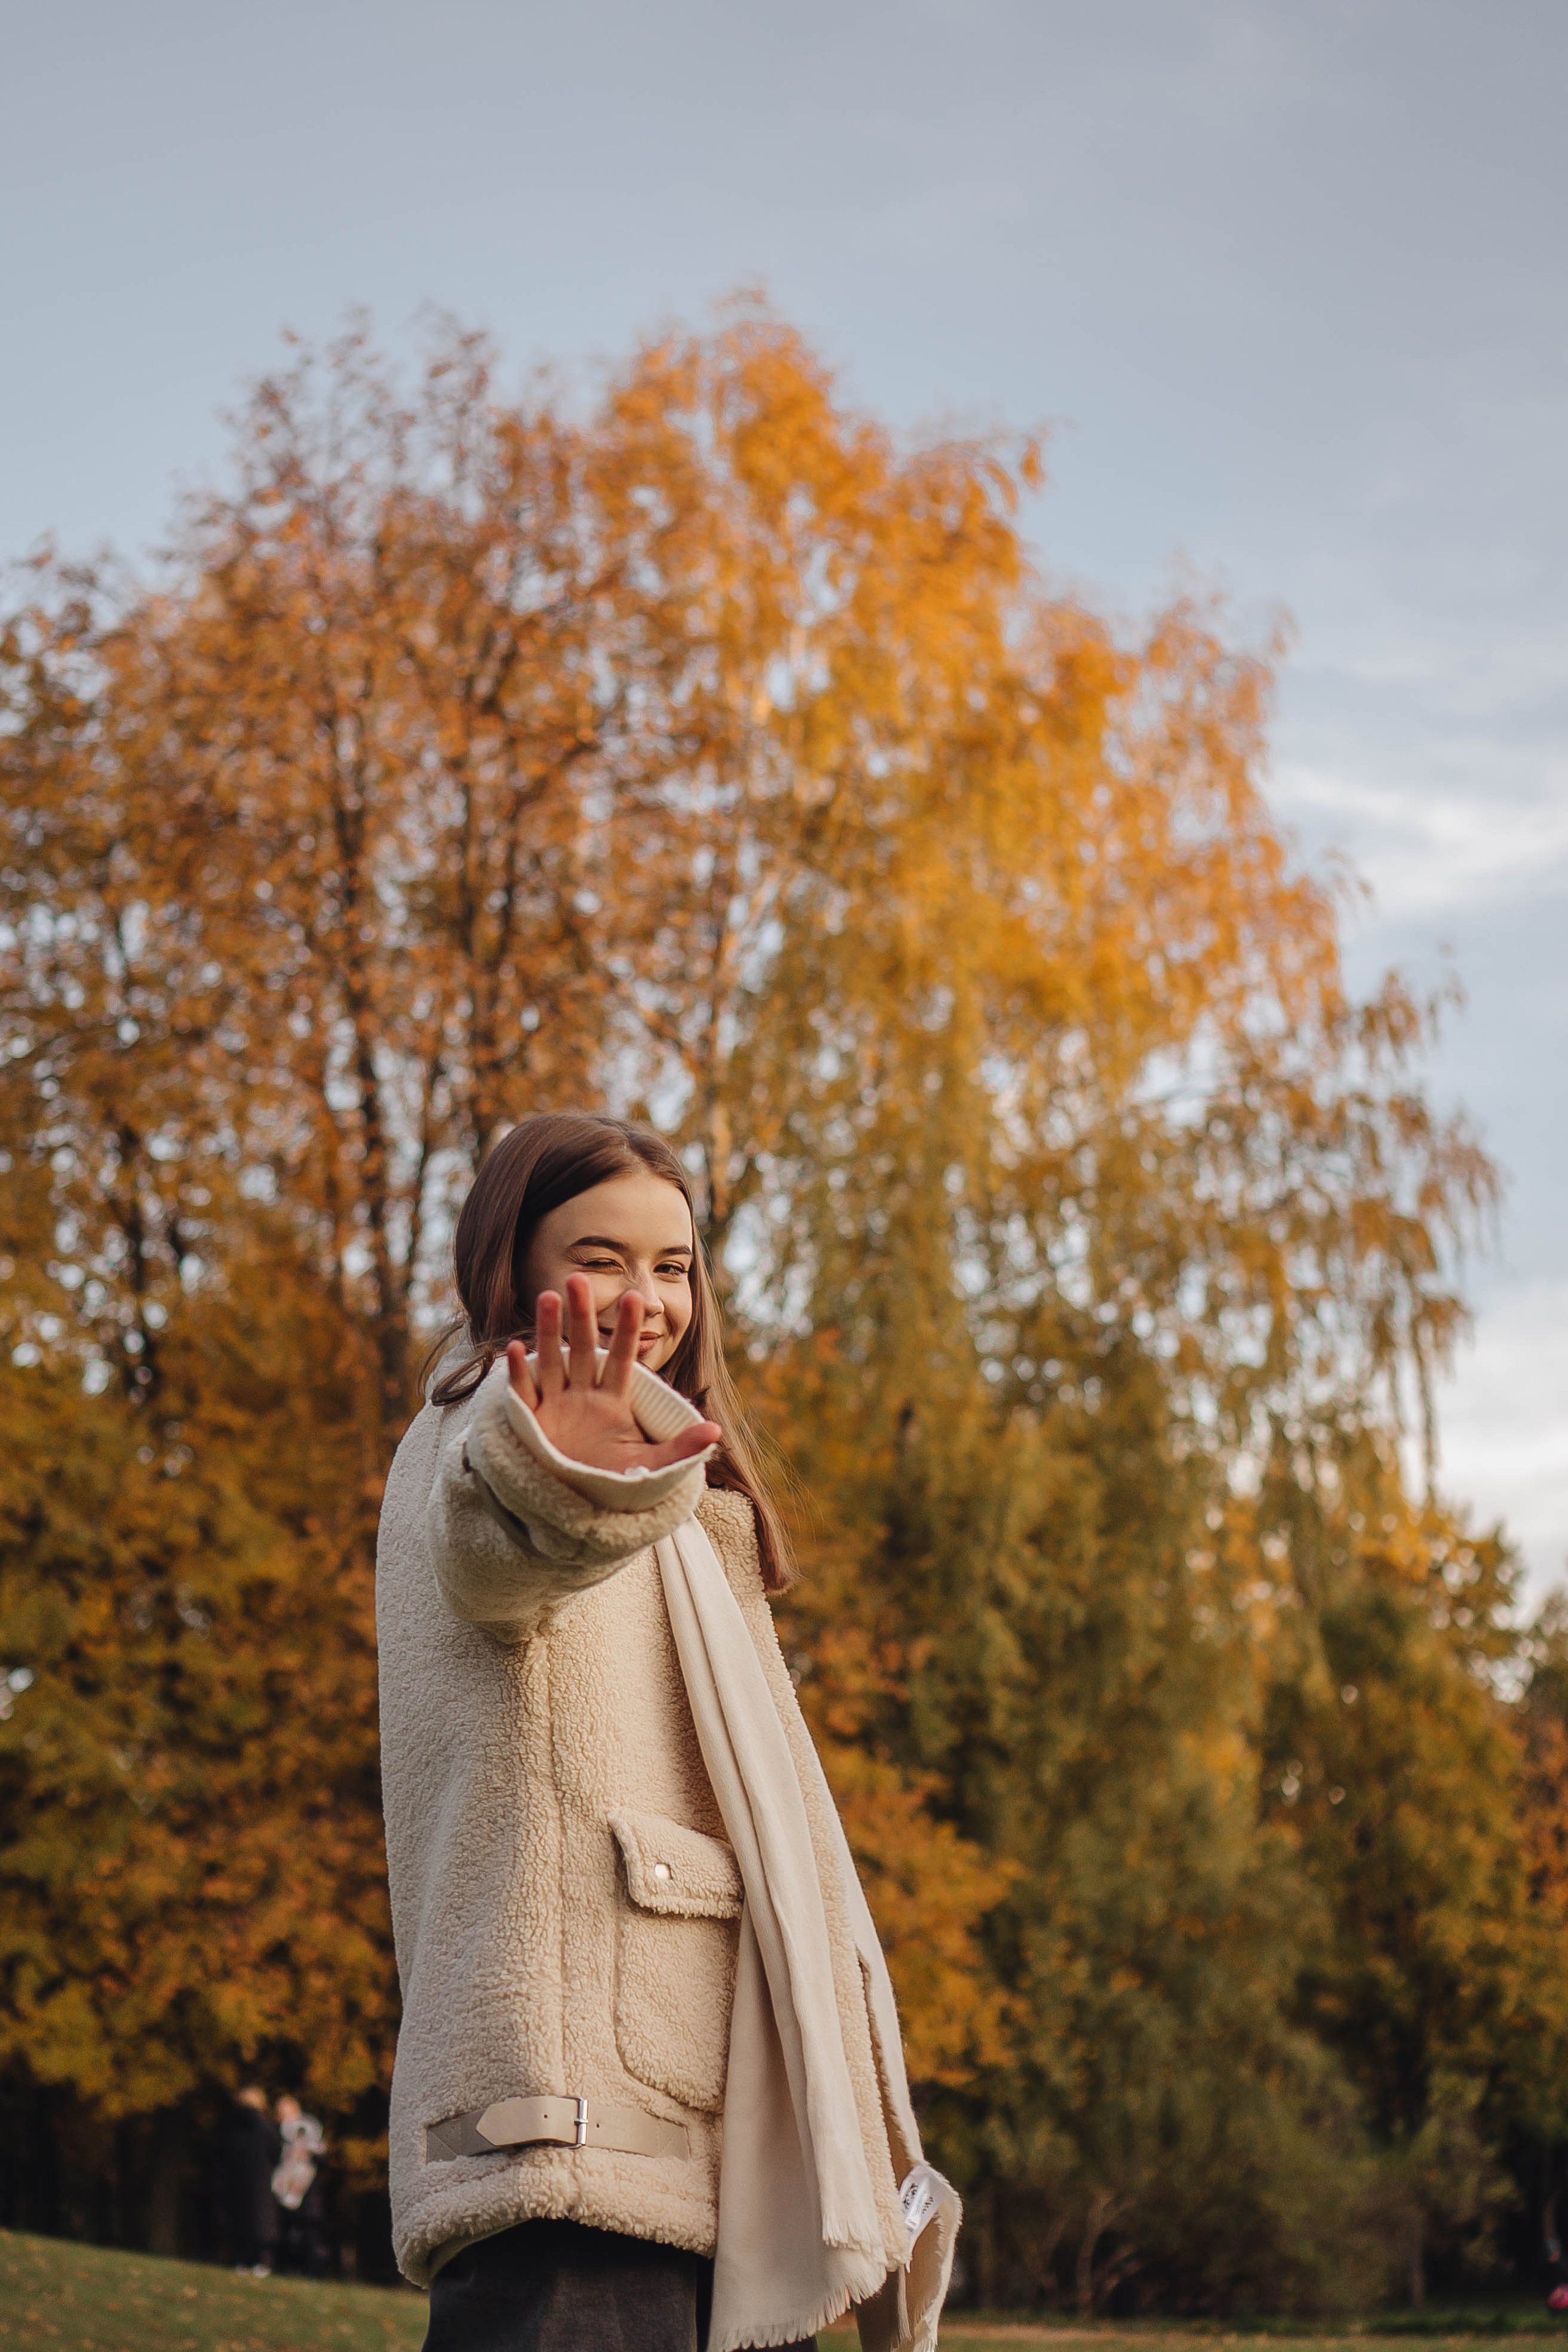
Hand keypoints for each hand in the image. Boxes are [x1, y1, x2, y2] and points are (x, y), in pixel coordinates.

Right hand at [507, 1274, 720, 1475]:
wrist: (577, 1506)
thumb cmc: (613, 1482)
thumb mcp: (649, 1466)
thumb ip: (681, 1448)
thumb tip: (716, 1431)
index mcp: (612, 1401)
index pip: (623, 1359)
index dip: (628, 1330)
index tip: (635, 1297)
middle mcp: (582, 1396)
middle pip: (583, 1349)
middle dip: (581, 1315)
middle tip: (578, 1278)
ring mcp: (555, 1406)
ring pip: (552, 1361)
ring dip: (549, 1331)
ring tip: (548, 1296)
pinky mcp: (532, 1423)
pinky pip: (525, 1394)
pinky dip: (519, 1373)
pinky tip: (515, 1348)